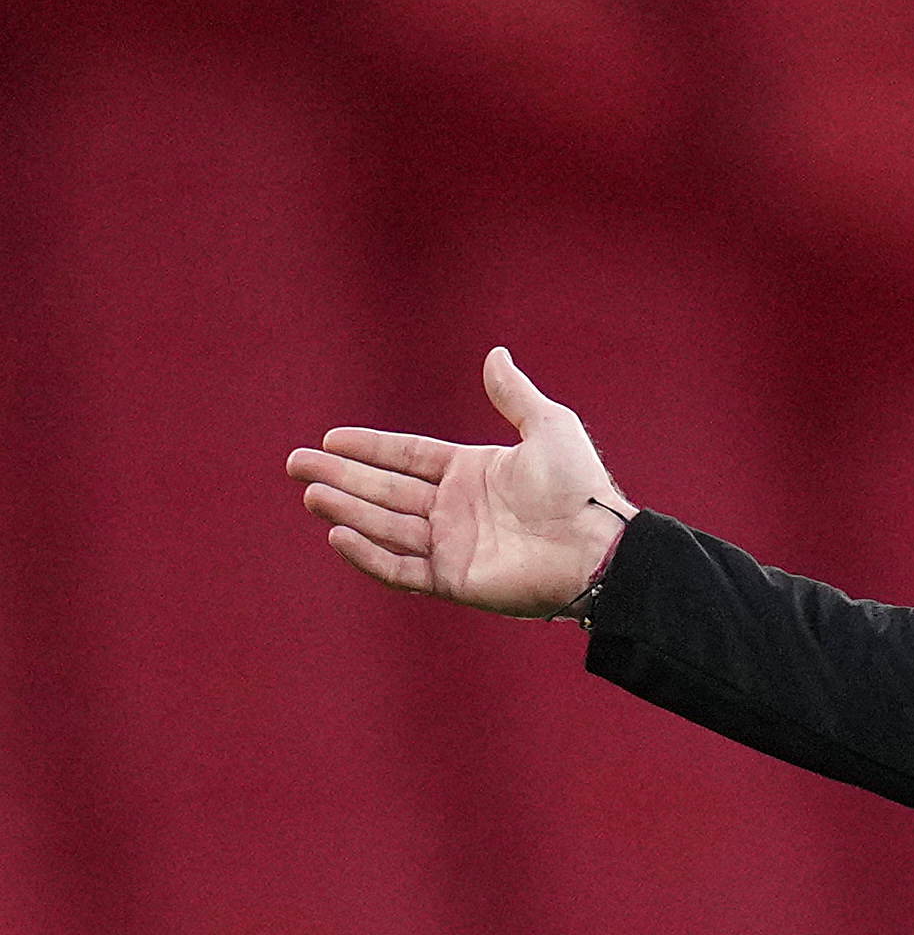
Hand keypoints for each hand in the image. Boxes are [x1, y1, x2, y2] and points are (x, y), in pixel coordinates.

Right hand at [287, 347, 634, 616]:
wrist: (598, 547)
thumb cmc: (579, 488)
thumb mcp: (549, 428)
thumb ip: (514, 395)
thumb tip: (495, 354)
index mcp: (474, 472)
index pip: (409, 457)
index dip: (370, 448)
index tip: (331, 439)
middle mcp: (457, 509)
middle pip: (386, 490)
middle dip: (341, 477)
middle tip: (295, 464)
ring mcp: (454, 545)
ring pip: (386, 525)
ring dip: (347, 510)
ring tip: (310, 492)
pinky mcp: (455, 580)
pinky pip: (401, 568)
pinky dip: (369, 554)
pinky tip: (339, 533)